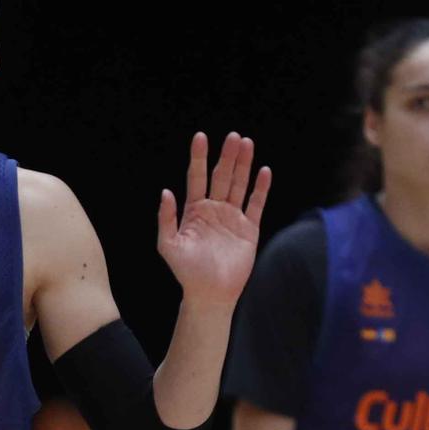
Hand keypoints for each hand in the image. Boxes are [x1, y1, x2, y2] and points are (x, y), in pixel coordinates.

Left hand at [158, 131, 270, 306]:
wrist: (210, 293)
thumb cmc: (186, 271)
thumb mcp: (168, 245)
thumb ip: (166, 218)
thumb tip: (165, 191)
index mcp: (194, 210)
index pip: (197, 177)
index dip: (198, 157)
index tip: (201, 137)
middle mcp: (214, 209)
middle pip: (221, 176)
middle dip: (227, 156)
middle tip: (233, 136)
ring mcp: (232, 217)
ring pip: (239, 184)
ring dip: (243, 165)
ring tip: (247, 143)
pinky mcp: (249, 228)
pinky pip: (256, 204)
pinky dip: (260, 188)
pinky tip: (263, 171)